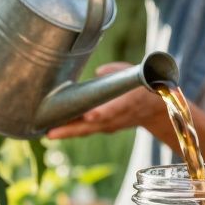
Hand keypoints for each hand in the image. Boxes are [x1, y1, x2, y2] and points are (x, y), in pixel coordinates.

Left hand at [45, 63, 167, 139]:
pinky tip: (54, 129)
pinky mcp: (104, 128)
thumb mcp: (134, 73)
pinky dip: (70, 130)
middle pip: (93, 125)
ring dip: (67, 132)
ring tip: (48, 132)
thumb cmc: (142, 86)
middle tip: (51, 133)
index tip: (90, 116)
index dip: (103, 112)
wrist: (156, 111)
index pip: (116, 108)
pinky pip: (85, 130)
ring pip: (86, 130)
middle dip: (72, 129)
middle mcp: (119, 117)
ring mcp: (111, 125)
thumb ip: (116, 71)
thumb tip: (99, 71)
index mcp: (130, 101)